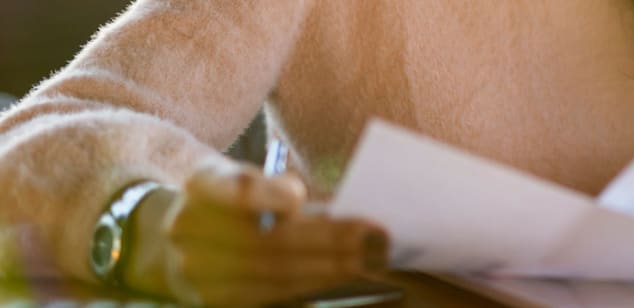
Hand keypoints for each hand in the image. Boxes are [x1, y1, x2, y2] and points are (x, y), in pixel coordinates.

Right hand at [122, 160, 388, 304]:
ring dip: (329, 269)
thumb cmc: (228, 203)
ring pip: (274, 274)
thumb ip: (274, 185)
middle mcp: (188, 229)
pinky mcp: (212, 301)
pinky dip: (313, 286)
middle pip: (267, 241)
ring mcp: (195, 272)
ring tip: (370, 258)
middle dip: (328, 241)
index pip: (233, 188)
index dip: (263, 194)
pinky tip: (344, 275)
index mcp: (201, 185)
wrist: (172, 241)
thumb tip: (329, 205)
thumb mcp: (240, 177)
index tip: (296, 196)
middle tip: (375, 237)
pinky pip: (272, 296)